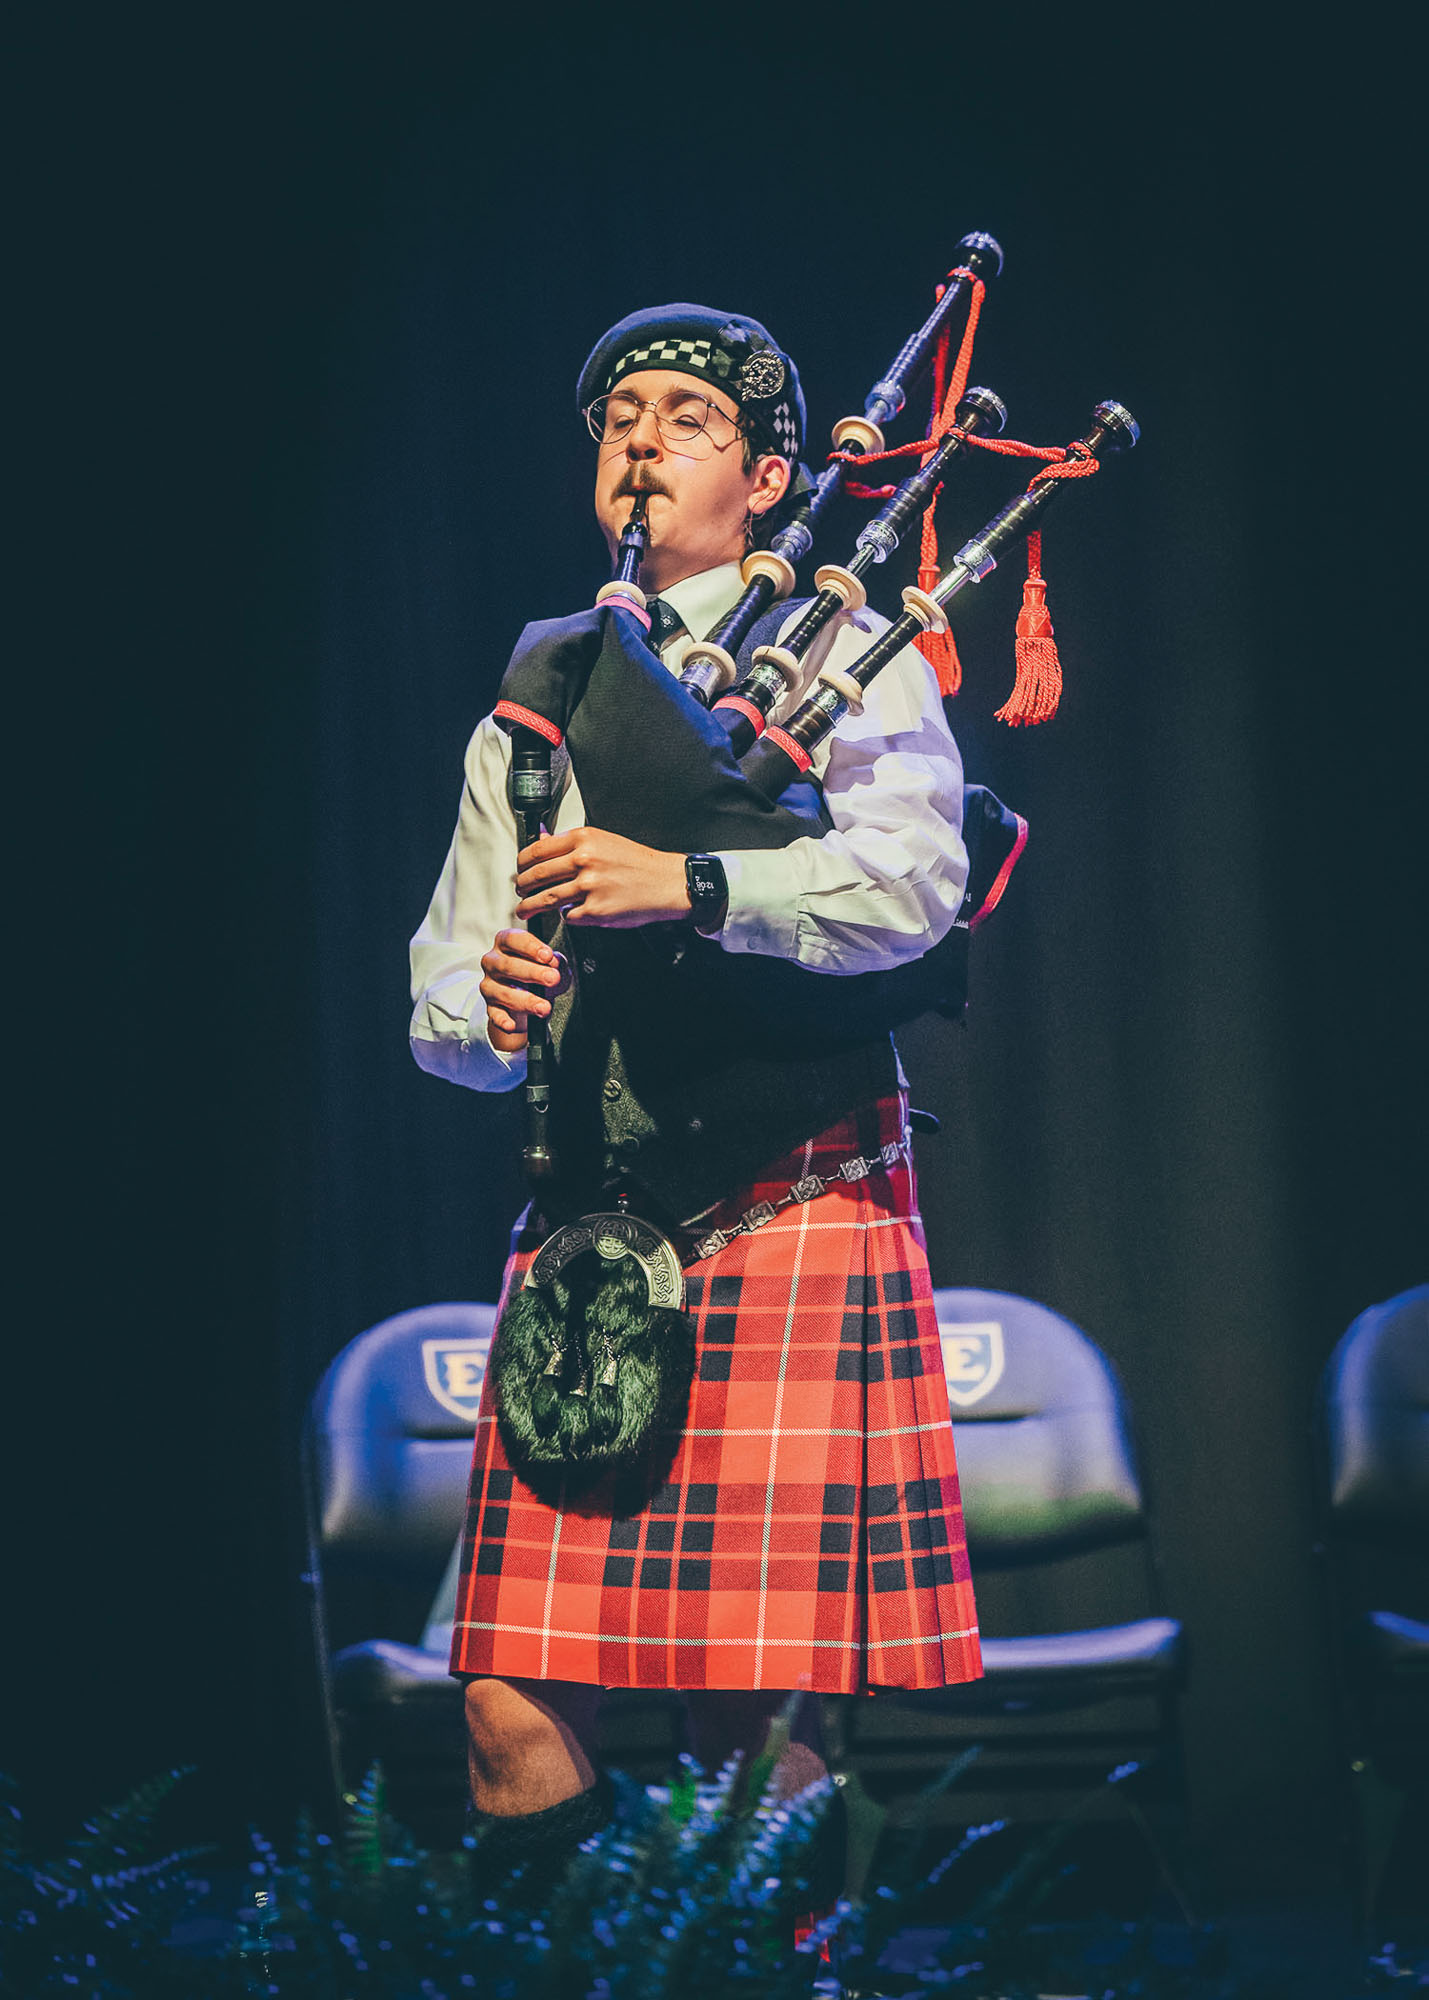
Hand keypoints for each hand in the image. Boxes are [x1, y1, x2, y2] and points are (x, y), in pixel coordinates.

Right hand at [479, 929, 570, 1052]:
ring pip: (502, 992)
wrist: (532, 999)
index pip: (512, 939)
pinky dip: (503, 1020)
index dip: (530, 947)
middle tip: (552, 978)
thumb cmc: (540, 973)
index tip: (548, 956)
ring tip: (544, 1006)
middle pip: (507, 965)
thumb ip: (556, 961)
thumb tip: (555, 963)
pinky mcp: (490, 1007)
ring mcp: (489, 985)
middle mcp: (492, 962)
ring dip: (526, 1000)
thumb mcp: (552, 963)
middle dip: (532, 972)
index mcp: (505, 943)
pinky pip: (494, 1014)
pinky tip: (512, 1025)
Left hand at [515, 829, 691, 929]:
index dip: (522, 863)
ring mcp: (589, 886)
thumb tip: (542, 839)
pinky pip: (568, 916)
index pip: (537, 850)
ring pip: (545, 899)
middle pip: (536, 875)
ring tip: (525, 910)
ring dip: (530, 907)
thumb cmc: (637, 863)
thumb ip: (571, 843)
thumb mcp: (603, 841)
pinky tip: (568, 914)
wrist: (666, 882)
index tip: (520, 870)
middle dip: (522, 887)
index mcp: (584, 839)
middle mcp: (584, 860)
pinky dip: (566, 917)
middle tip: (520, 891)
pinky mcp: (595, 911)